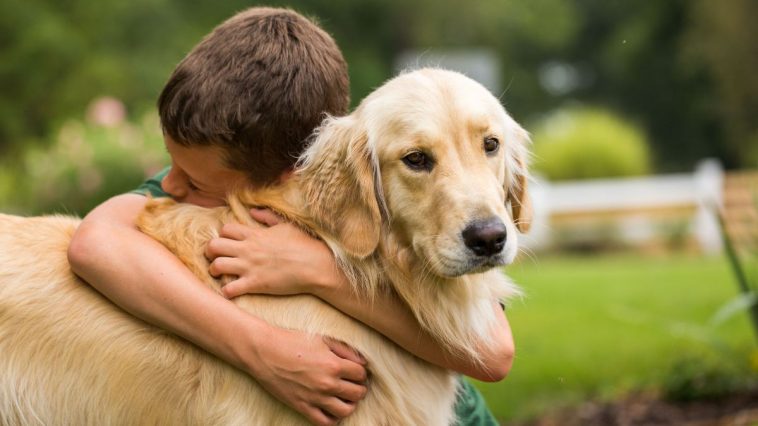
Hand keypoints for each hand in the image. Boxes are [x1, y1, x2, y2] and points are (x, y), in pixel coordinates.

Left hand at [205, 208, 346, 298]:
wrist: (316, 266)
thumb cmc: (305, 245)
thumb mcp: (286, 225)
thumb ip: (268, 217)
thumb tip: (253, 211)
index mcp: (255, 234)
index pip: (225, 229)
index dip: (222, 236)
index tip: (228, 243)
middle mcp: (248, 249)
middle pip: (213, 246)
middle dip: (210, 252)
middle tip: (215, 258)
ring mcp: (250, 267)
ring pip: (216, 266)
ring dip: (214, 271)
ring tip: (220, 275)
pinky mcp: (255, 284)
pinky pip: (229, 289)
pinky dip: (226, 291)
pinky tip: (232, 291)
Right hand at [244, 327, 368, 424]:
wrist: (264, 352)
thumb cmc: (292, 341)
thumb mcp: (322, 339)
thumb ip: (346, 350)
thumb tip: (364, 362)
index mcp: (333, 364)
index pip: (361, 374)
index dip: (360, 372)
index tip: (355, 370)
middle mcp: (327, 383)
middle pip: (358, 393)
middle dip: (359, 388)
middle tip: (352, 383)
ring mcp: (315, 397)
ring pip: (346, 411)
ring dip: (349, 404)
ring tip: (344, 397)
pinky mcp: (302, 407)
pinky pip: (325, 422)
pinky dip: (333, 419)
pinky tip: (331, 409)